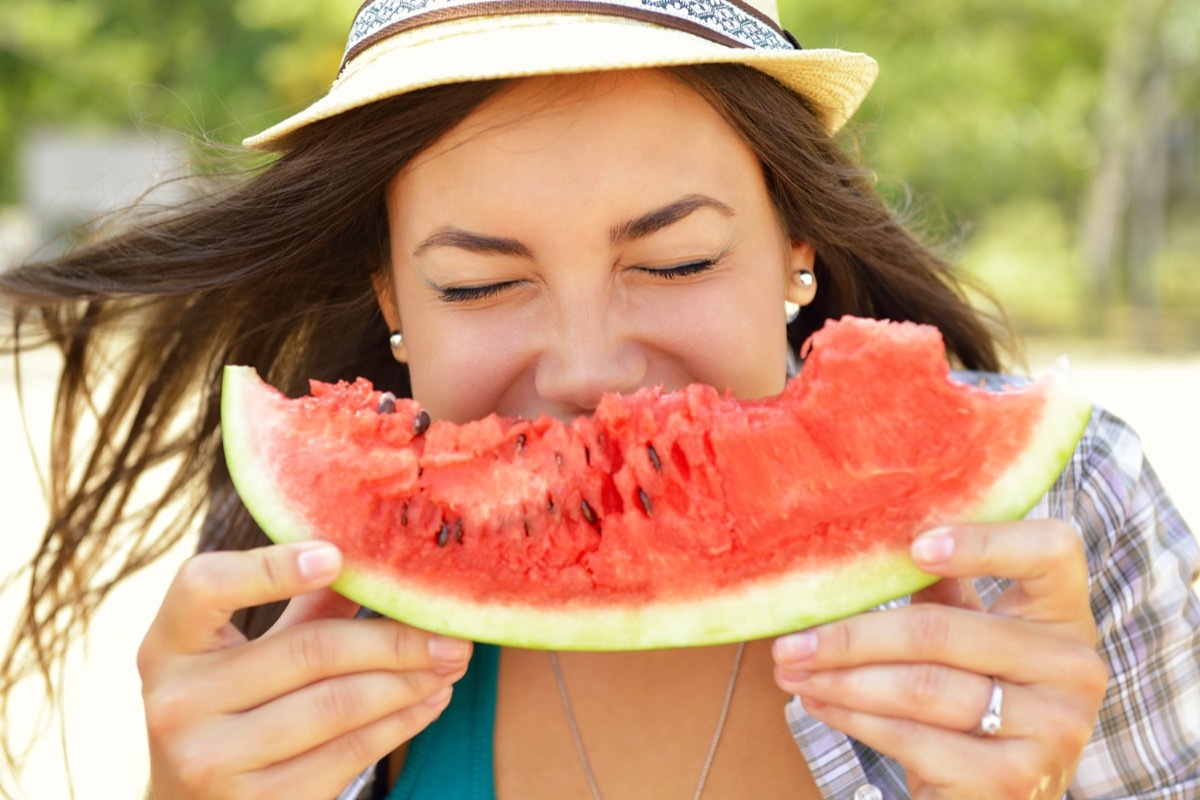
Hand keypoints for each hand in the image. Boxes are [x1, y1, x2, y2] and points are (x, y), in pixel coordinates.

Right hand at [137, 542, 470, 798]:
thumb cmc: (230, 708)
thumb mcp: (242, 654)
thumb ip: (301, 607)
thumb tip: (379, 559)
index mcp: (167, 645)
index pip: (205, 586)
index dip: (271, 567)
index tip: (337, 555)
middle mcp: (177, 703)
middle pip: (309, 650)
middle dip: (394, 638)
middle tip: (450, 629)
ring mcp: (212, 760)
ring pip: (339, 703)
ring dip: (409, 680)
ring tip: (451, 660)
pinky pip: (349, 753)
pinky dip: (400, 722)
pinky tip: (431, 700)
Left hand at [772, 521, 1106, 799]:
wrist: (993, 798)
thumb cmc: (975, 702)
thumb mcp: (970, 639)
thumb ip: (942, 590)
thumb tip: (872, 536)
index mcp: (1066, 616)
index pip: (1052, 551)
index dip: (985, 541)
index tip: (913, 546)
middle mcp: (1073, 670)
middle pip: (944, 630)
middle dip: (852, 635)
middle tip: (791, 638)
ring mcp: (1051, 730)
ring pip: (920, 686)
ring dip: (841, 677)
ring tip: (792, 668)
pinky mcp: (1012, 780)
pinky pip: (912, 737)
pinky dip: (853, 718)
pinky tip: (819, 703)